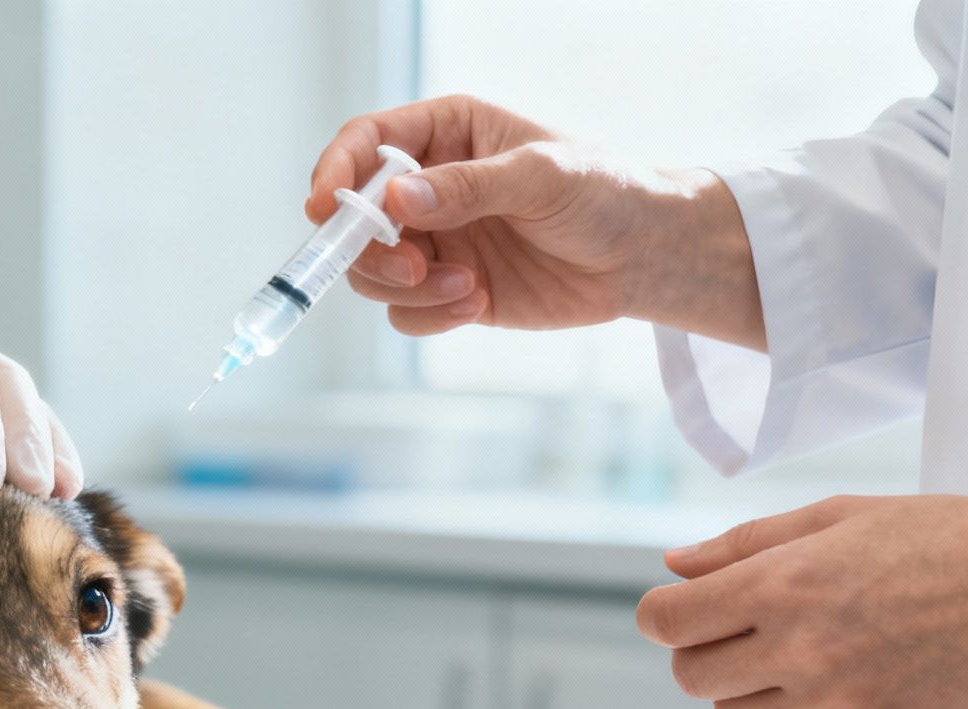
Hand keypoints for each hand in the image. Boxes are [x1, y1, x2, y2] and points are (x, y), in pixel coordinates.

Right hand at [306, 95, 763, 348]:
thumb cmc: (602, 193)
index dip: (335, 172)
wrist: (643, 257)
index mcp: (445, 134)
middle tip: (412, 267)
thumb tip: (396, 201)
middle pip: (353, 220)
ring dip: (406, 289)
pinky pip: (404, 312)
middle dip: (370, 251)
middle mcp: (428, 187)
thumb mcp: (540, 175)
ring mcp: (434, 241)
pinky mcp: (447, 290)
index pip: (365, 143)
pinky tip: (476, 304)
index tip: (325, 209)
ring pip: (371, 272)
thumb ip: (467, 187)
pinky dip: (429, 315)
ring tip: (464, 290)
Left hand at [636, 496, 967, 708]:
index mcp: (781, 583)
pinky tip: (822, 689)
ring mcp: (836, 696)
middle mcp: (799, 645)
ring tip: (791, 657)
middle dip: (703, 652)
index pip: (666, 621)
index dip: (665, 616)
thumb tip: (676, 566)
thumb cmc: (941, 538)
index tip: (684, 611)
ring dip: (746, 692)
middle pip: (692, 677)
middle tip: (743, 631)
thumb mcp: (836, 515)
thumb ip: (745, 544)